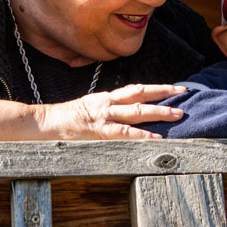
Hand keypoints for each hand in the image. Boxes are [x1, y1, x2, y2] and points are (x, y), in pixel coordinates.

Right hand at [36, 83, 185, 139]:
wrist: (42, 123)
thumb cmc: (64, 121)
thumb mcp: (88, 111)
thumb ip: (106, 113)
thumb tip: (124, 117)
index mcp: (105, 99)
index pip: (135, 89)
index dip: (155, 88)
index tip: (173, 88)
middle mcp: (107, 103)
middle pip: (140, 94)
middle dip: (164, 93)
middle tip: (184, 94)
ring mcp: (103, 116)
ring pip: (137, 111)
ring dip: (159, 112)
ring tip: (178, 114)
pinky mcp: (98, 131)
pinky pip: (124, 133)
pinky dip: (142, 135)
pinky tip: (156, 137)